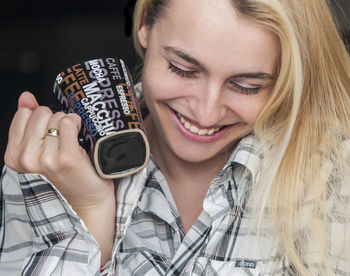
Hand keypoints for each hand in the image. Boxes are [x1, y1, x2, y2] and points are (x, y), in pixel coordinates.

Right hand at [5, 92, 113, 209]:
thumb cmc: (66, 172)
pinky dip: (77, 124)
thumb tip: (25, 96)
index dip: (42, 119)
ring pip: (57, 117)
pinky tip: (80, 139)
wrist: (86, 198)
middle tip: (63, 141)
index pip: (25, 113)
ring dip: (69, 125)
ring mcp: (46, 159)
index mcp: (14, 156)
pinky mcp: (66, 158)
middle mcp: (26, 158)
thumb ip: (29, 121)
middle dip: (55, 121)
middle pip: (41, 113)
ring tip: (72, 144)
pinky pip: (68, 123)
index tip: (50, 135)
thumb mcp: (41, 147)